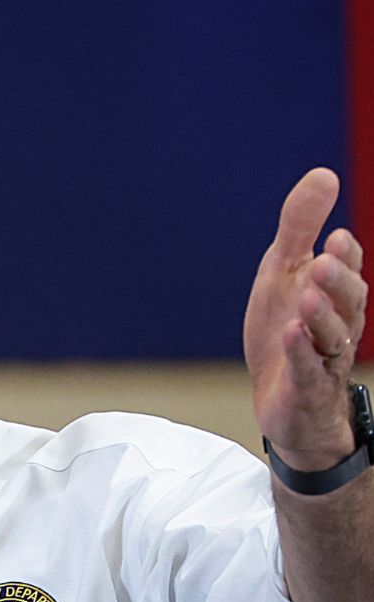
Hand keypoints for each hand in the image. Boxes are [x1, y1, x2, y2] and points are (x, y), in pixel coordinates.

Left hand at [245, 168, 367, 470]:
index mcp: (335, 294)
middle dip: (339, 282)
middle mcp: (339, 324)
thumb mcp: (285, 273)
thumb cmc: (286, 330)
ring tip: (306, 297)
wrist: (281, 398)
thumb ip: (300, 228)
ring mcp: (324, 358)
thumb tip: (324, 174)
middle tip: (324, 261)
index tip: (335, 237)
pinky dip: (299, 353)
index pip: (347, 270)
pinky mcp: (307, 387)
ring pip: (333, 336)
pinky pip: (308, 370)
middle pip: (349, 302)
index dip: (345, 256)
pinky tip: (288, 334)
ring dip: (321, 316)